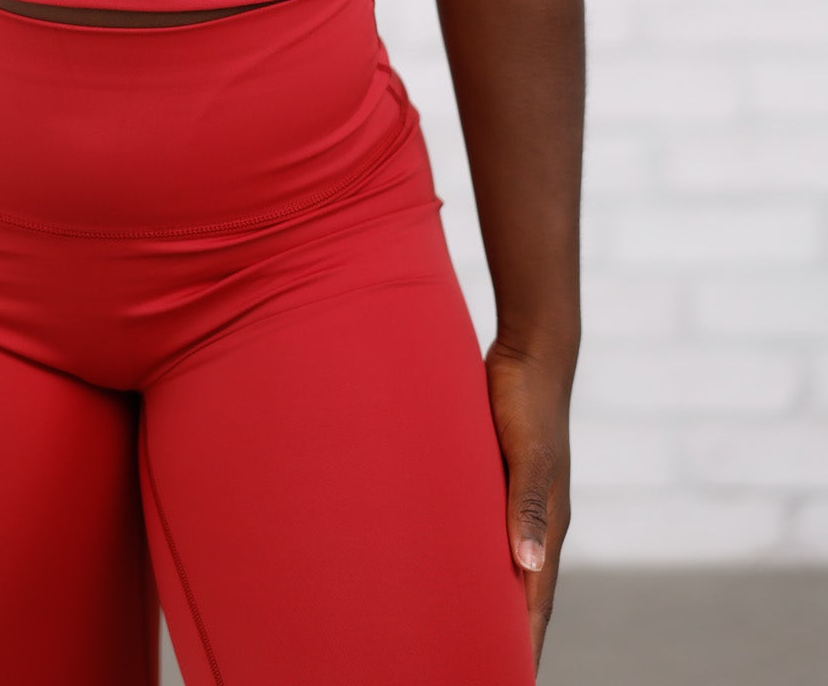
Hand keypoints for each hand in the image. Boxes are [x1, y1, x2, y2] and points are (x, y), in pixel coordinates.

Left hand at [484, 335, 572, 674]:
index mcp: (548, 524)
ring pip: (506, 564)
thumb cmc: (527, 398)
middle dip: (508, 633)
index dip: (523, 642)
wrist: (530, 350)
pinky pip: (490, 531)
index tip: (510, 678)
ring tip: (468, 630)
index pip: (536, 602)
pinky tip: (455, 563)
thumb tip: (529, 567)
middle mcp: (537, 520)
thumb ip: (528, 504)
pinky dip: (480, 558)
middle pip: (524, 593)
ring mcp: (520, 499)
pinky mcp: (501, 477)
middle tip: (480, 665)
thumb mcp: (528, 451)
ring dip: (492, 598)